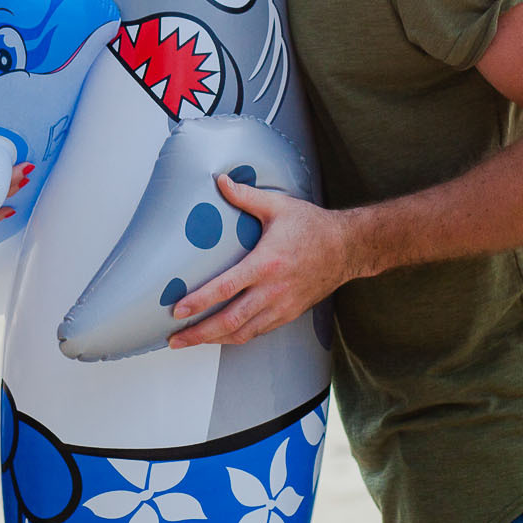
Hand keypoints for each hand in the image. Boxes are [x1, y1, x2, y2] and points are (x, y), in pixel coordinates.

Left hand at [167, 175, 356, 347]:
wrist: (348, 248)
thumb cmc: (313, 226)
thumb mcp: (279, 206)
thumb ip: (246, 196)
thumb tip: (220, 181)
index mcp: (267, 264)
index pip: (226, 288)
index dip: (199, 301)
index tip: (178, 310)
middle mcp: (274, 290)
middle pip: (230, 320)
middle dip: (199, 333)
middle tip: (174, 339)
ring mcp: (282, 306)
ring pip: (243, 332)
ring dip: (214, 340)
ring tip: (190, 341)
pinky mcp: (289, 314)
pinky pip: (258, 332)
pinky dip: (236, 337)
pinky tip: (220, 336)